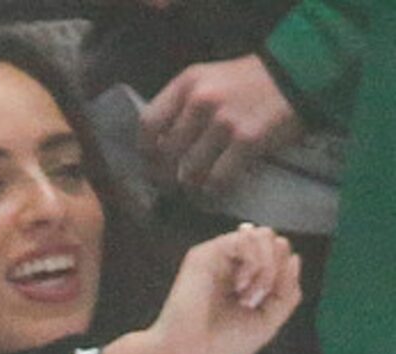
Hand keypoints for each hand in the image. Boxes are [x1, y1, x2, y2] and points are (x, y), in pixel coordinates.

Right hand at [101, 223, 301, 353]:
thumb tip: (294, 258)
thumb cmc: (219, 347)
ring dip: (267, 265)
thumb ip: (288, 292)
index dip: (285, 274)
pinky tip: (240, 285)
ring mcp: (218, 260)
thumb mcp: (269, 322)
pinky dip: (254, 261)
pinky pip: (247, 238)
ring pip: (265, 235)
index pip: (280, 257)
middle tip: (258, 297)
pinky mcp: (204, 254)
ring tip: (248, 293)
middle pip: (275, 242)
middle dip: (278, 268)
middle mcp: (232, 268)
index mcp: (245, 284)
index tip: (267, 303)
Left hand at [140, 55, 302, 199]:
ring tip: (197, 184)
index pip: (147, 124)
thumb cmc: (253, 79)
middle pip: (166, 153)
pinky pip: (216, 179)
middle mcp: (201, 101)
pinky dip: (214, 188)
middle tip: (173, 181)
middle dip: (166, 173)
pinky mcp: (246, 141)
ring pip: (189, 171)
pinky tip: (217, 186)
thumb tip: (160, 143)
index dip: (146, 149)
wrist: (302, 71)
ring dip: (191, 183)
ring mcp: (223, 122)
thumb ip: (184, 104)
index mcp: (187, 83)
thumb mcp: (212, 78)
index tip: (152, 161)